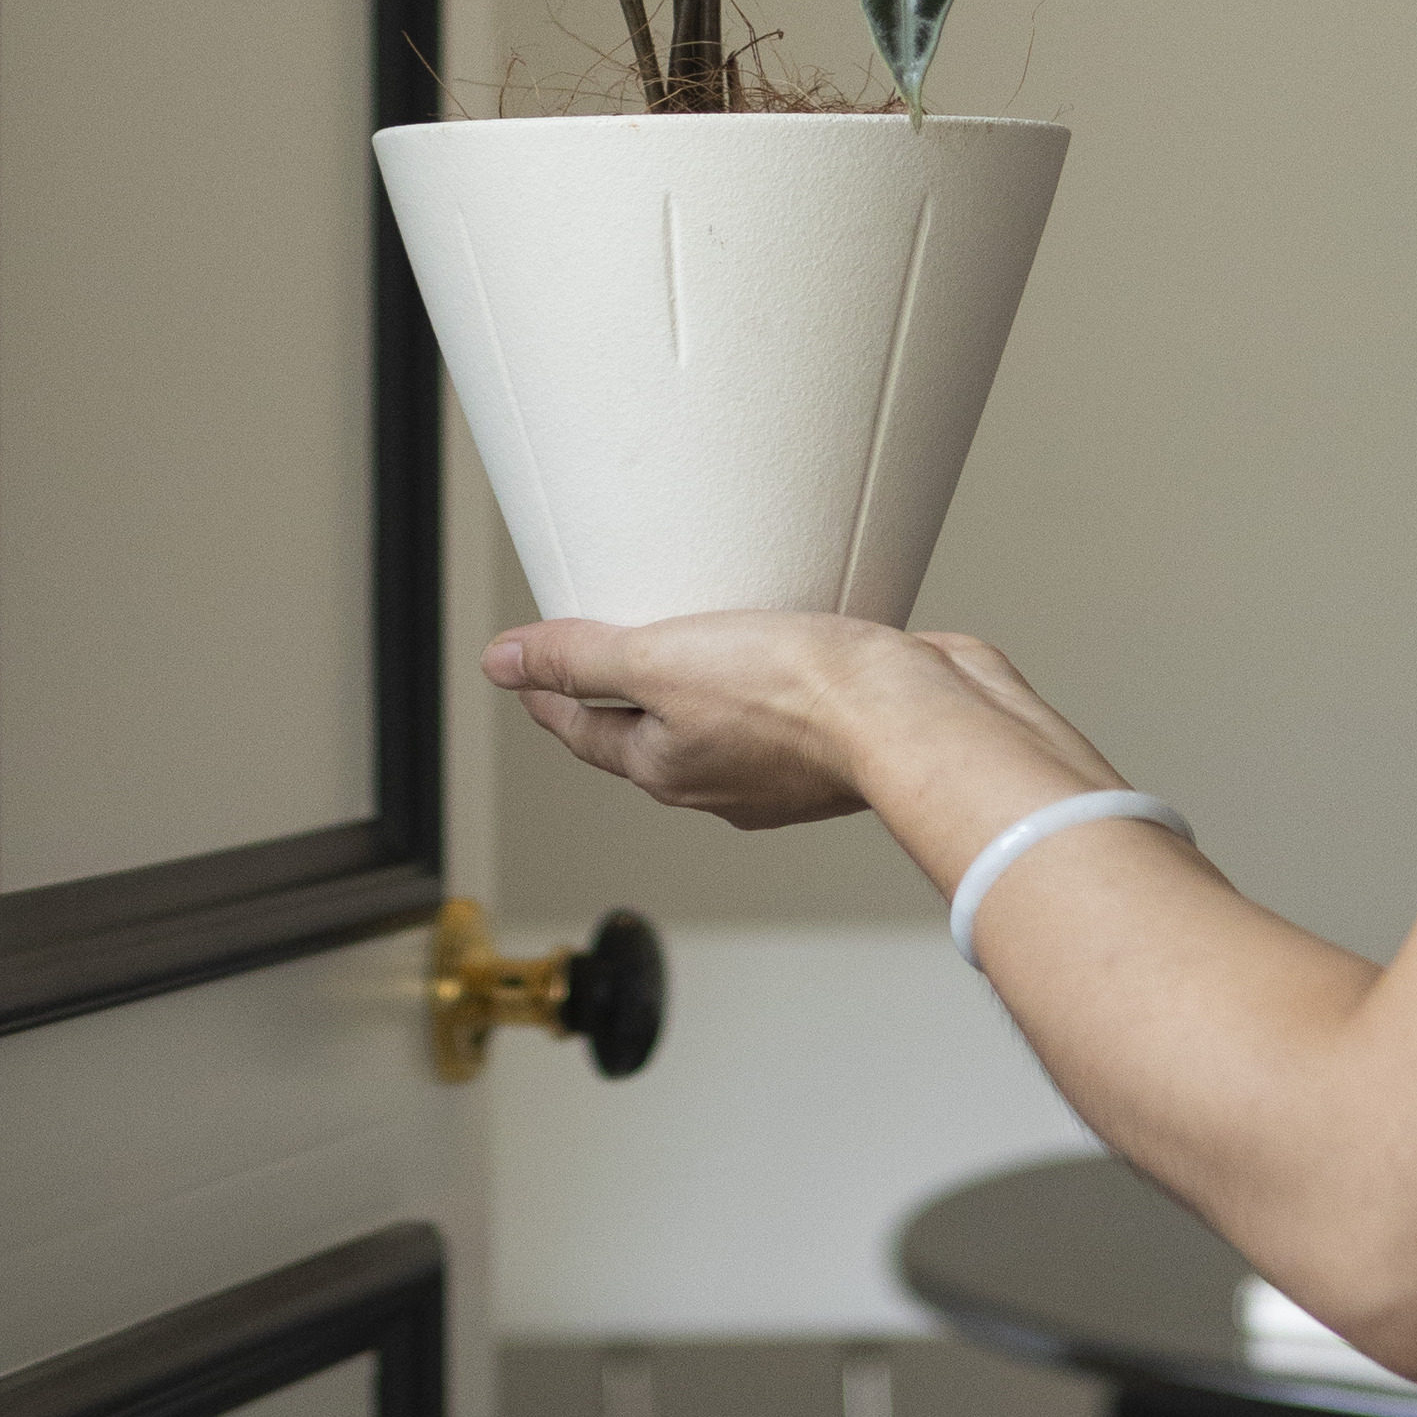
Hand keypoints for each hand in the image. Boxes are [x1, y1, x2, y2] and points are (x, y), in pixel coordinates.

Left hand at [484, 612, 1125, 841]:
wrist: (916, 717)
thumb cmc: (799, 698)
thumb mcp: (662, 662)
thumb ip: (582, 659)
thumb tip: (500, 663)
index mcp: (668, 768)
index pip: (585, 732)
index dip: (550, 695)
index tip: (526, 668)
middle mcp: (722, 778)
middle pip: (649, 734)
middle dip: (619, 695)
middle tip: (598, 651)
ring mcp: (783, 766)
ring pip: (721, 722)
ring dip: (699, 686)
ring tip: (690, 638)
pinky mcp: (837, 738)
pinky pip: (785, 706)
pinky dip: (767, 676)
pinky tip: (783, 643)